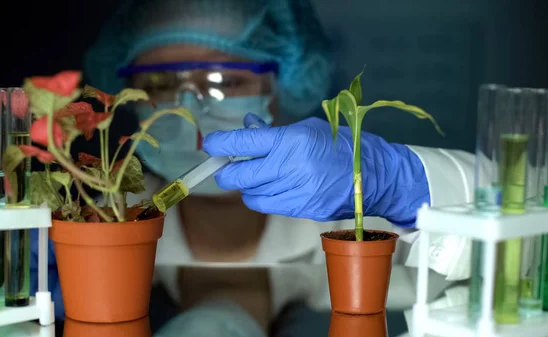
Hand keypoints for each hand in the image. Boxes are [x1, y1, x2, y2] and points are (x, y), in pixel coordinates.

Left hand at [202, 115, 429, 226]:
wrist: (374, 175)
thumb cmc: (340, 144)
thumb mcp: (307, 128)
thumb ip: (274, 132)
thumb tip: (247, 128)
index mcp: (291, 142)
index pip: (243, 144)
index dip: (220, 144)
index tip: (209, 144)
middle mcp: (290, 168)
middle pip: (239, 177)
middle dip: (226, 173)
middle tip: (225, 167)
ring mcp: (296, 193)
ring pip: (251, 195)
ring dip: (247, 186)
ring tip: (257, 176)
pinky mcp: (302, 210)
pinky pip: (269, 206)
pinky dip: (263, 197)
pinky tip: (273, 187)